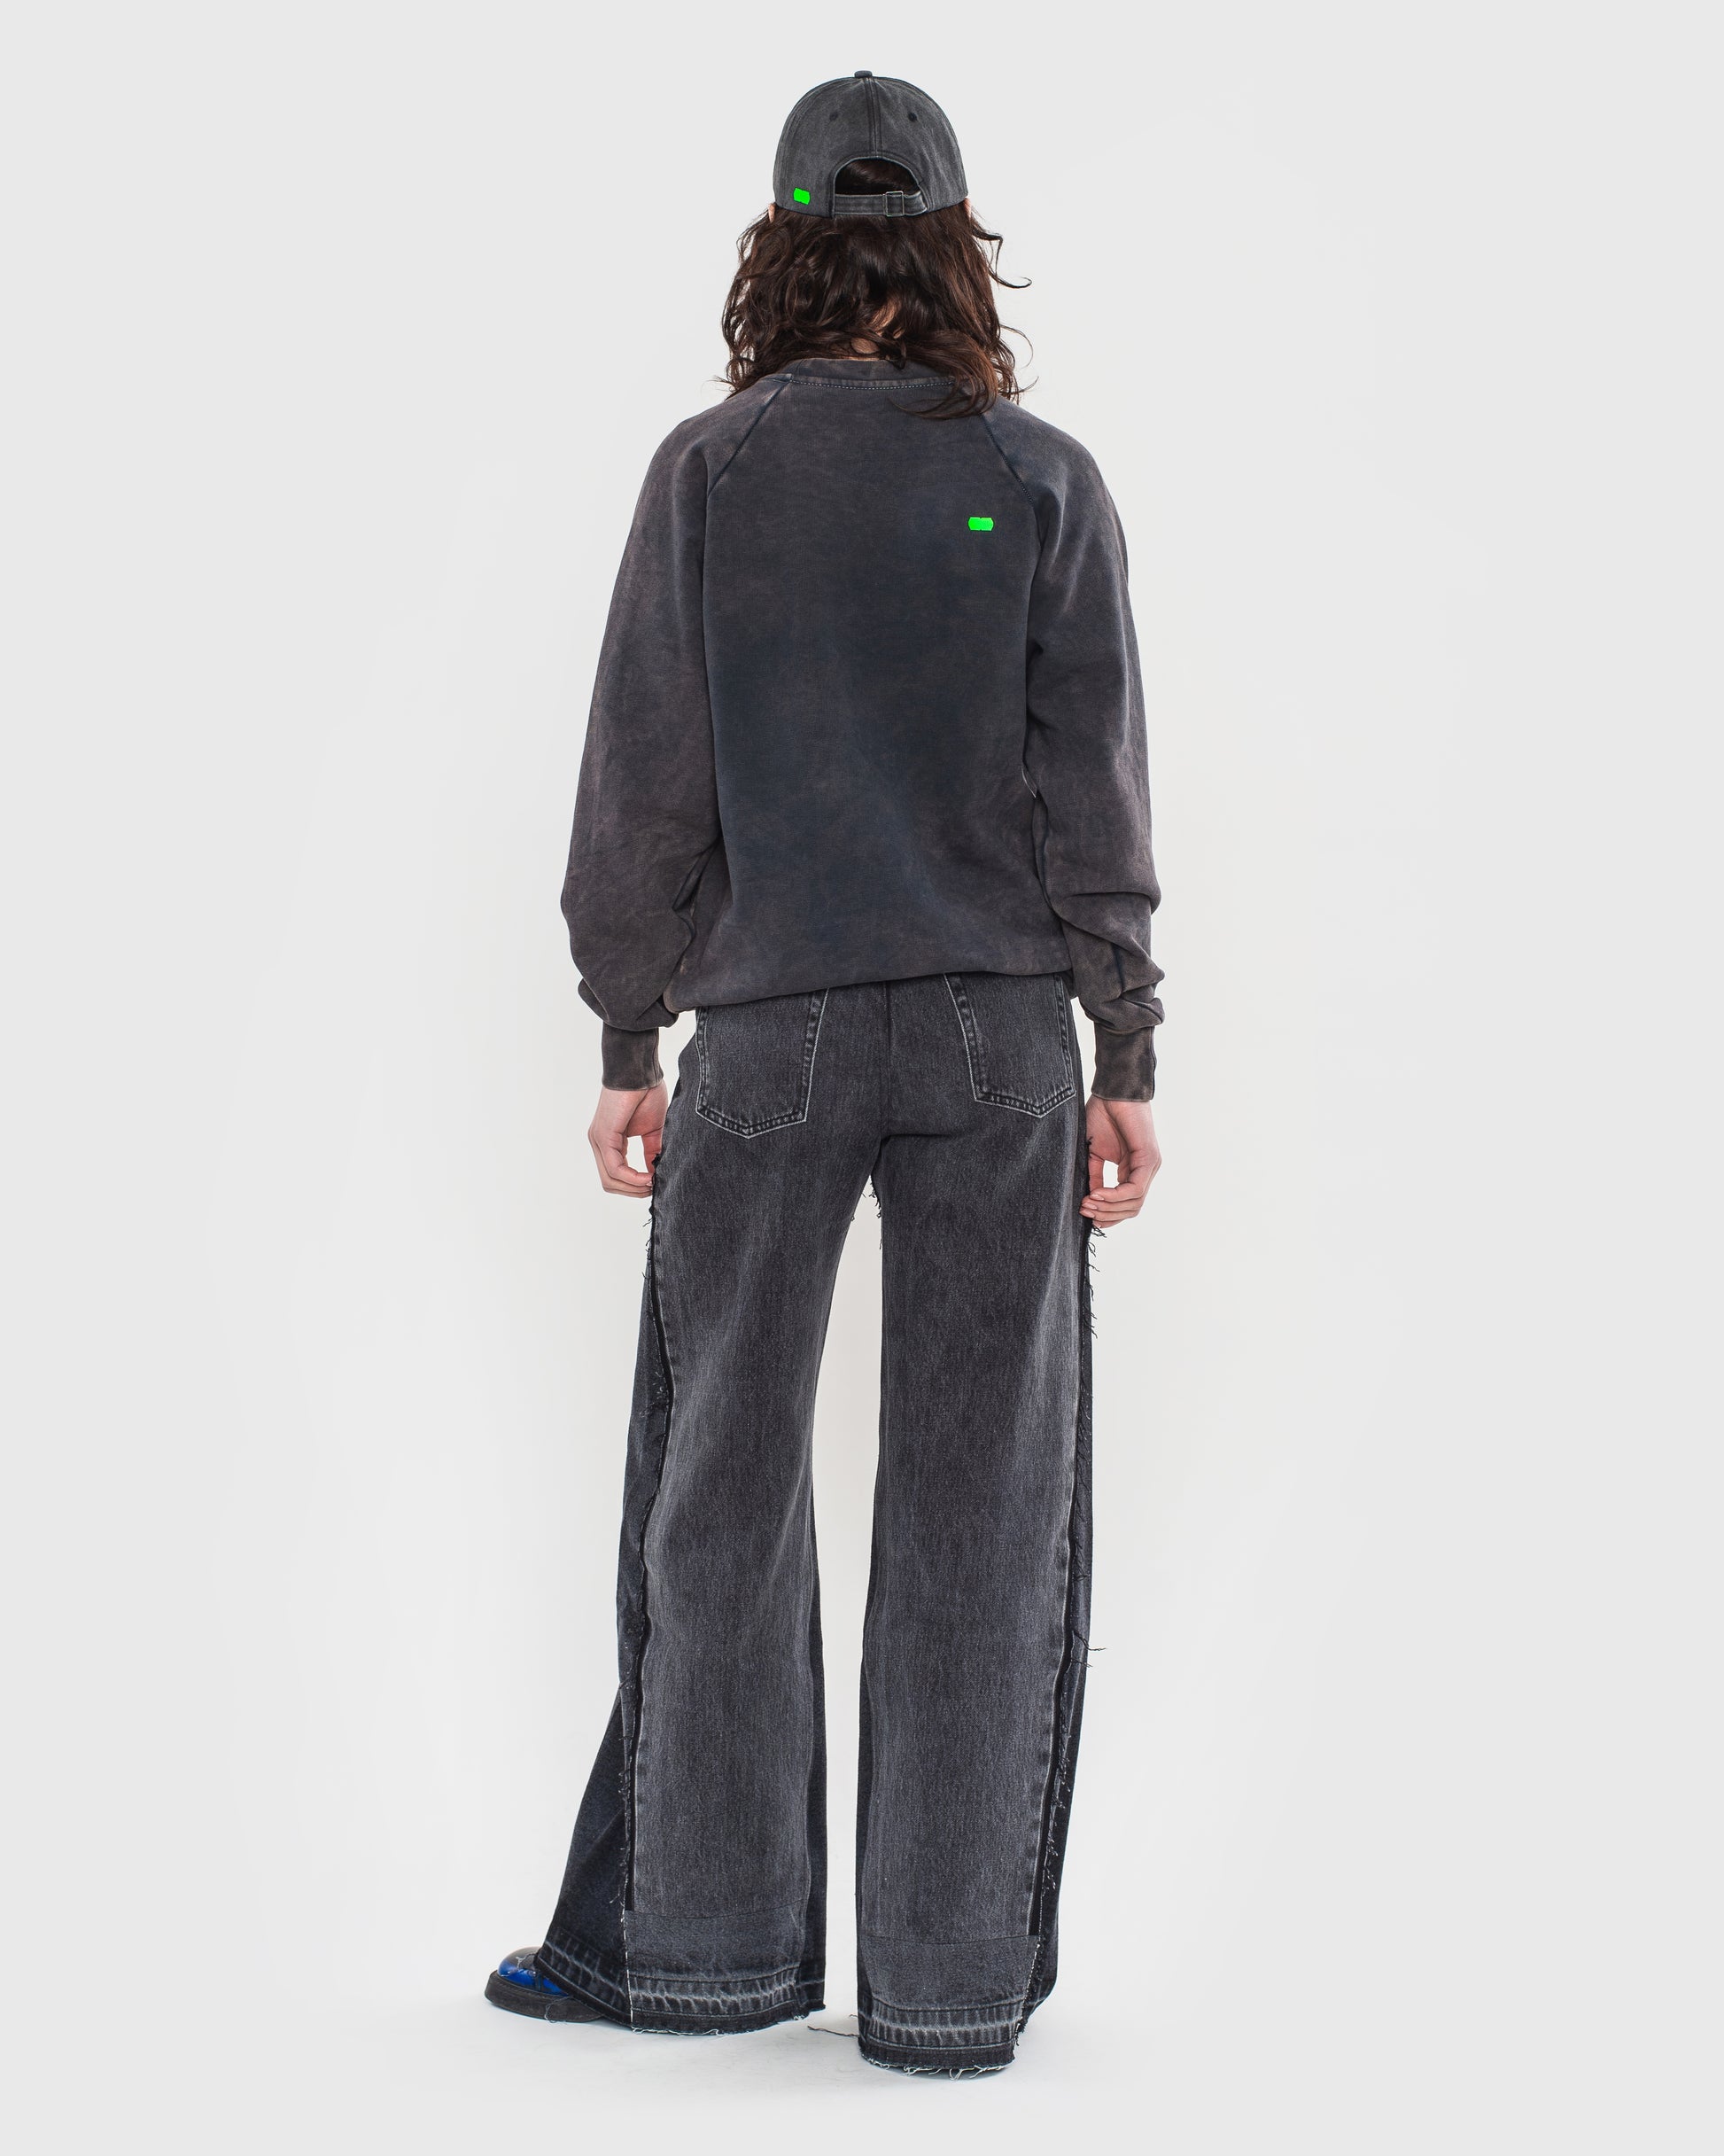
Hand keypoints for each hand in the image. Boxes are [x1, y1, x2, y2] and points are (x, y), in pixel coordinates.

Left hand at [588, 1083, 667, 1197]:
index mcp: (610, 1141)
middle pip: (610, 1183)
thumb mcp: (653, 1130)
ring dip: (634, 1187)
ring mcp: (598, 1140)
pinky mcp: (603, 1136)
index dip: (636, 1185)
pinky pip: (614, 1168)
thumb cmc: (646, 1092)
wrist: (639, 1070)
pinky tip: (648, 1176)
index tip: (657, 1184)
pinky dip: (632, 1177)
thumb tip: (656, 1172)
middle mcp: (600, 1143)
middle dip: (634, 1191)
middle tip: (655, 1189)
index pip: (616, 1175)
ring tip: (654, 1183)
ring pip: (610, 1179)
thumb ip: (651, 1151)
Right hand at [1082, 1096, 1160, 1225]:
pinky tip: (1097, 1193)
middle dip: (1106, 1214)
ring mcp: (1150, 1166)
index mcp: (1133, 1170)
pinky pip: (1135, 1188)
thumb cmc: (1103, 1115)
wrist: (1112, 1090)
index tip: (1084, 1211)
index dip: (1106, 1214)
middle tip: (1084, 1209)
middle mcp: (1145, 1171)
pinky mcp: (1149, 1158)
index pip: (1126, 1205)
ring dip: (1108, 1207)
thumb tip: (1090, 1199)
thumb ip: (1096, 1176)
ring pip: (1134, 1203)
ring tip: (1087, 1202)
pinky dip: (1114, 1195)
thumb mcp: (1095, 1153)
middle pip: (1131, 1209)